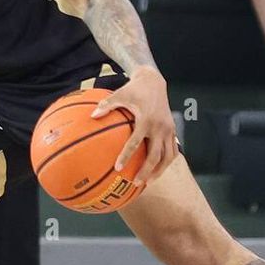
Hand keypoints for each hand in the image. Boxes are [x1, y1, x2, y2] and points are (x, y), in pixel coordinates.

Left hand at [91, 66, 175, 188]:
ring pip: (168, 156)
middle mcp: (160, 127)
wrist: (154, 82)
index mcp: (146, 120)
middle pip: (155, 155)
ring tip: (148, 182)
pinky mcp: (173, 130)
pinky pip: (173, 151)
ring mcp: (169, 130)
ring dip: (159, 171)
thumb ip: (106, 105)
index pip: (135, 142)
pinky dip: (166, 162)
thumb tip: (92, 116)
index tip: (118, 168)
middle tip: (136, 183)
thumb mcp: (119, 94)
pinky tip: (158, 170)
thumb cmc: (134, 89)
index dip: (126, 156)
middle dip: (146, 171)